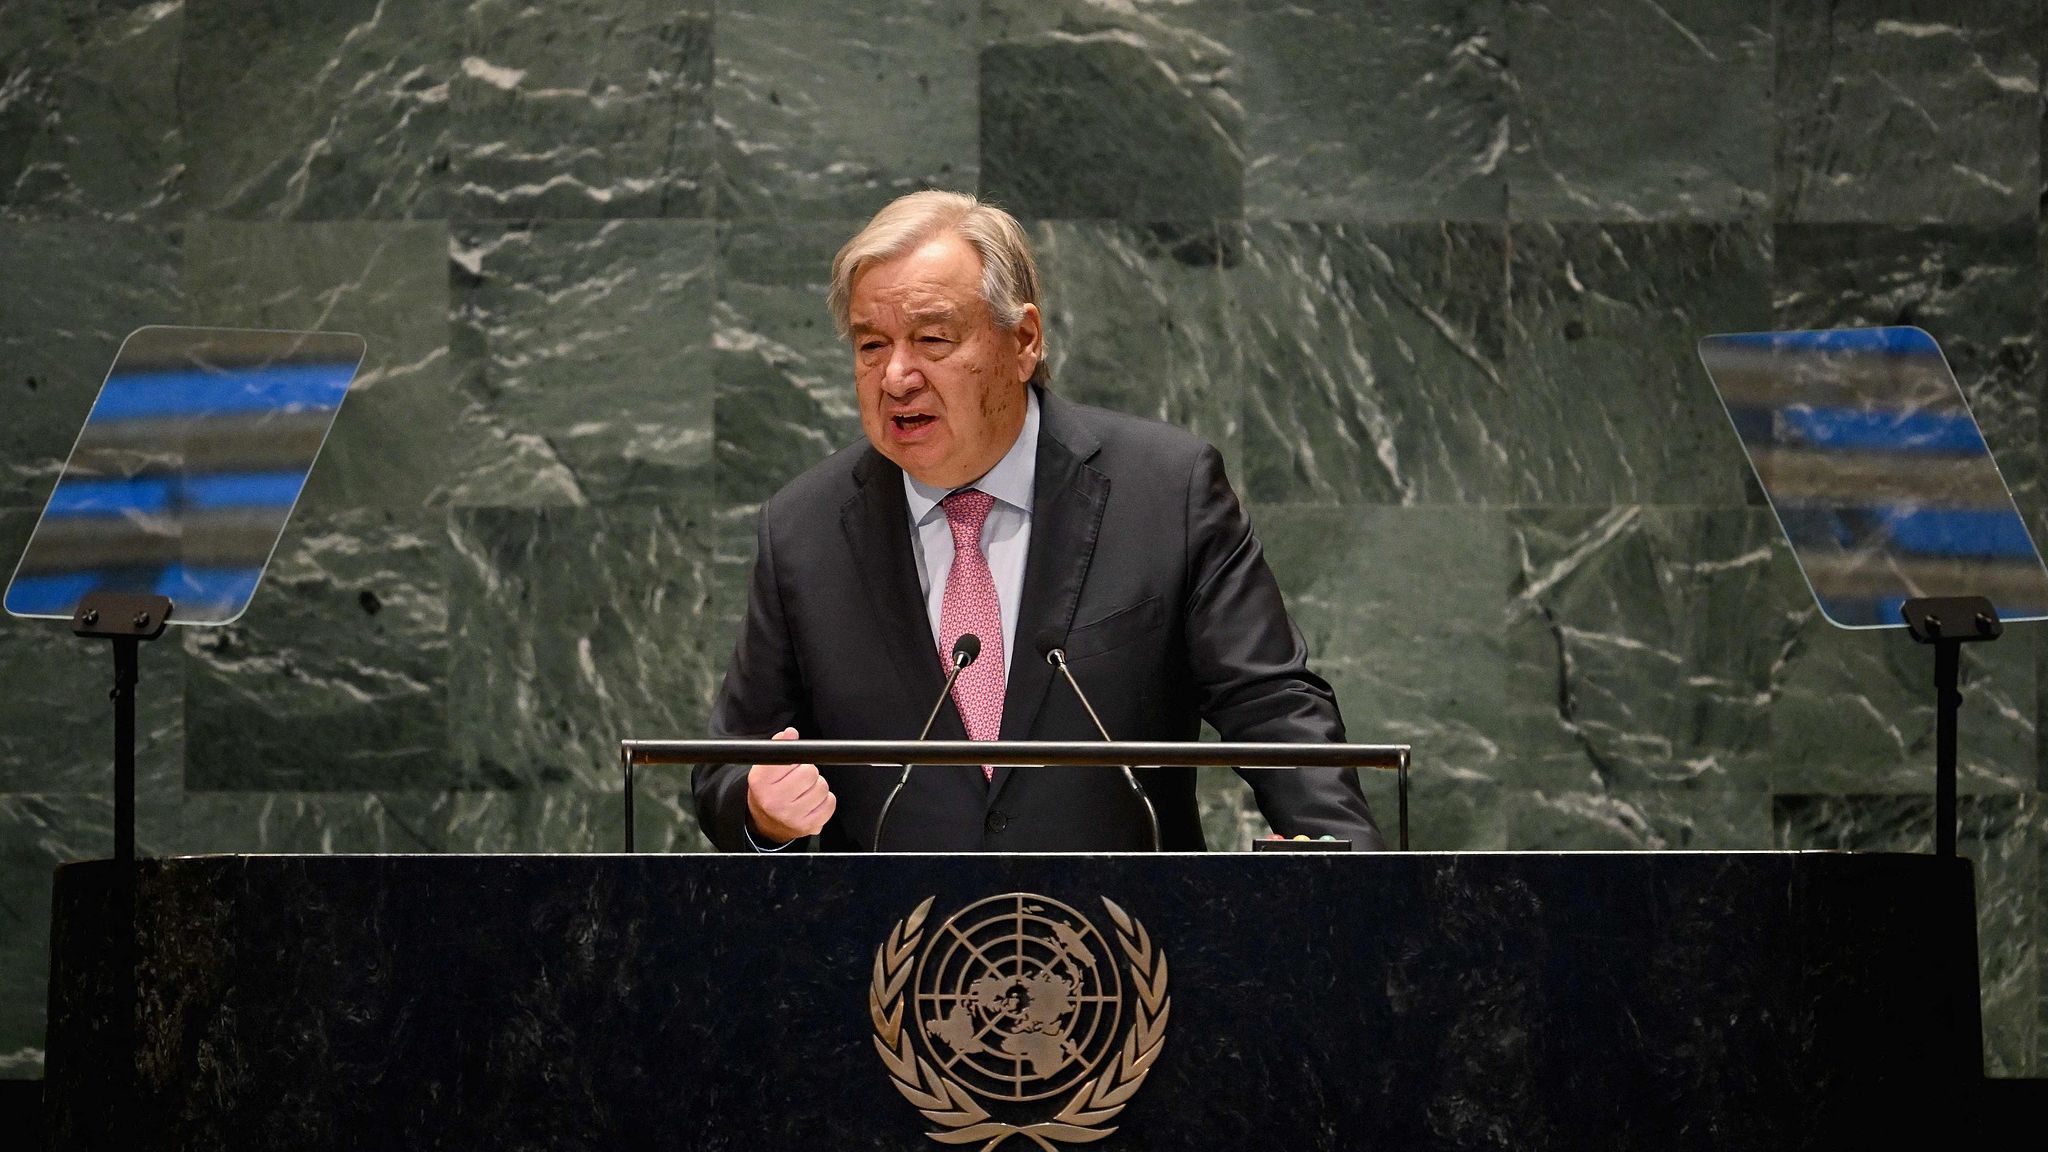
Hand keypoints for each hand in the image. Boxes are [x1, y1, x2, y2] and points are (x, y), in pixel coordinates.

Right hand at [746, 727, 835, 843]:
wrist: (765, 821)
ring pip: (822, 788)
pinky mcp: (807, 827)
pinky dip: (825, 800)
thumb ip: (779, 746)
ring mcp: (791, 816)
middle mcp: (773, 801)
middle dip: (808, 771)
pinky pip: (830, 803)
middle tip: (799, 778)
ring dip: (817, 786)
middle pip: (810, 772)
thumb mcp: (766, 766)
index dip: (796, 759)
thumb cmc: (769, 789)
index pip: (791, 758)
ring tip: (805, 790)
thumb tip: (791, 732)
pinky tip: (812, 801)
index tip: (793, 764)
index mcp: (760, 782)